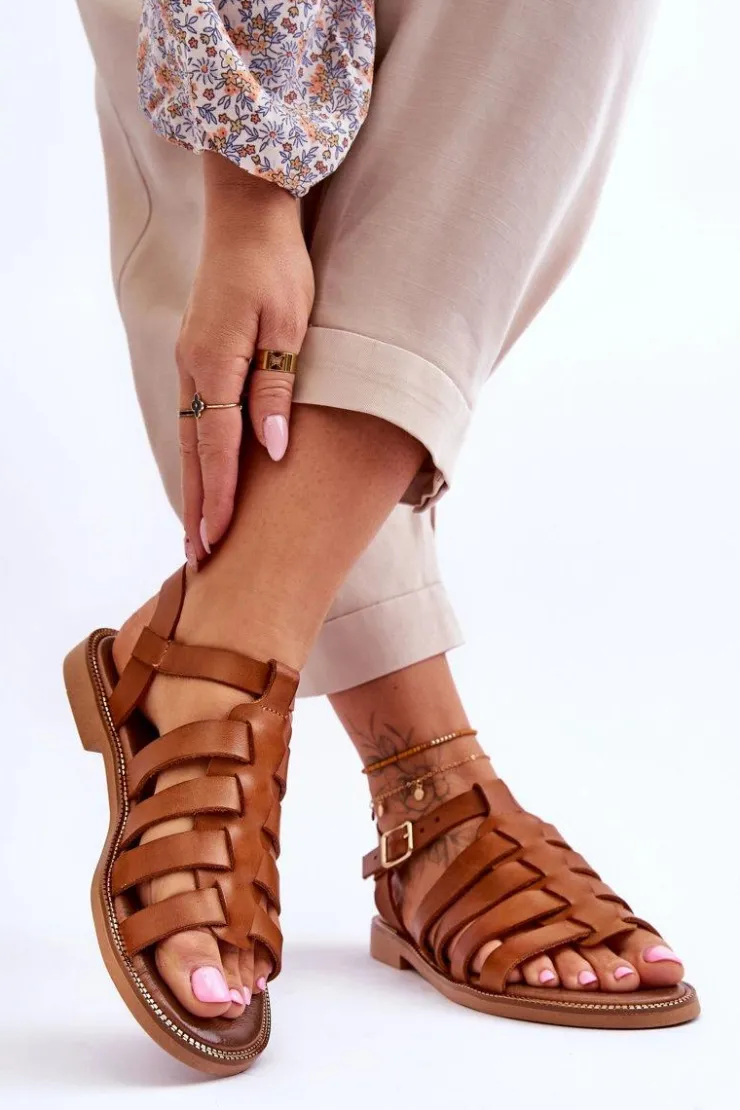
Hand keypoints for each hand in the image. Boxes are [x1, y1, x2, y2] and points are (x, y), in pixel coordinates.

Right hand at [176, 154, 314, 560]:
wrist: (247, 214)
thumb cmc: (276, 265)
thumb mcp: (289, 325)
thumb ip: (277, 389)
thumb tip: (274, 450)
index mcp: (215, 362)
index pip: (219, 445)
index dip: (222, 495)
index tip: (220, 538)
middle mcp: (193, 368)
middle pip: (196, 452)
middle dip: (199, 506)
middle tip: (199, 557)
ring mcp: (190, 362)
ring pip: (191, 438)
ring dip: (195, 487)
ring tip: (197, 531)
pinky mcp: (198, 356)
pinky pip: (195, 418)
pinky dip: (198, 456)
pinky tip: (203, 477)